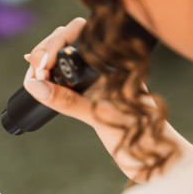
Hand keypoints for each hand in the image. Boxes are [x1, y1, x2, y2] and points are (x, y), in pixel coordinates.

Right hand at [21, 18, 155, 180]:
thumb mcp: (100, 116)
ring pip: (68, 59)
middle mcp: (109, 65)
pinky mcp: (96, 95)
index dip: (56, 43)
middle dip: (47, 50)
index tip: (42, 63)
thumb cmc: (139, 135)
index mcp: (115, 62)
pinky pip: (69, 78)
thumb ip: (68, 100)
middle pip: (70, 42)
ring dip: (47, 63)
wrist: (158, 159)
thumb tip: (36, 86)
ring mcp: (102, 79)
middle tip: (34, 70)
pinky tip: (38, 78)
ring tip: (34, 76)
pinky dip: (52, 77)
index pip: (80, 34)